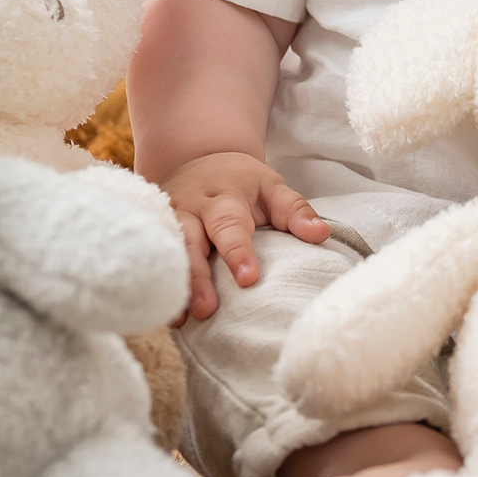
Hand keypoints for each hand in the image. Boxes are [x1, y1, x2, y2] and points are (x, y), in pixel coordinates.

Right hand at [161, 152, 332, 320]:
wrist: (198, 159)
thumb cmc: (242, 183)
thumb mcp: (270, 187)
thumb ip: (294, 210)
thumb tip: (321, 234)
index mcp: (225, 194)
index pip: (231, 222)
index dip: (237, 251)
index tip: (249, 278)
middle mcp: (192, 206)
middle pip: (192, 238)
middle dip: (199, 274)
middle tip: (207, 308)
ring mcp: (169, 219)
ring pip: (170, 251)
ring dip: (177, 283)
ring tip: (183, 317)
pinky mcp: (156, 232)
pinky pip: (157, 257)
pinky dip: (161, 283)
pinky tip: (169, 314)